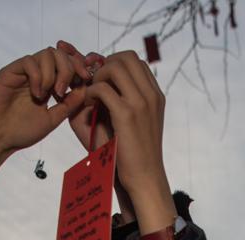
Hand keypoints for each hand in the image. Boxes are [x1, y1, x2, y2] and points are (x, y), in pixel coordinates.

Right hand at [0, 48, 88, 213]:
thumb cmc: (22, 132)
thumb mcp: (54, 119)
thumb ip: (69, 104)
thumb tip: (86, 88)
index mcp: (48, 83)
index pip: (67, 62)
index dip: (79, 65)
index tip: (86, 79)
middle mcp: (36, 74)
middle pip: (59, 53)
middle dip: (69, 68)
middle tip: (64, 91)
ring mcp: (23, 72)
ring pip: (46, 54)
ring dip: (53, 74)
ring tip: (48, 95)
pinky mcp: (9, 72)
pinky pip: (28, 61)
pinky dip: (37, 76)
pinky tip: (37, 94)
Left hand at [56, 41, 136, 224]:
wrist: (144, 178)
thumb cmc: (135, 155)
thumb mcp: (134, 123)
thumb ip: (122, 101)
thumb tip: (101, 83)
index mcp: (155, 95)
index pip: (136, 61)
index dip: (115, 64)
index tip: (102, 80)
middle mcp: (152, 94)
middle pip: (126, 57)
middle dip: (105, 64)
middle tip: (94, 84)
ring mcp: (142, 102)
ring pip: (115, 66)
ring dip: (97, 76)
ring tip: (91, 95)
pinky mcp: (127, 114)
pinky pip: (102, 88)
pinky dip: (91, 93)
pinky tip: (88, 106)